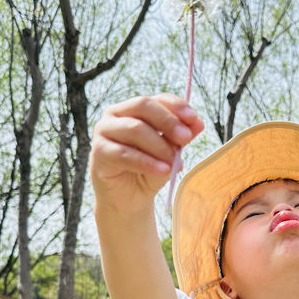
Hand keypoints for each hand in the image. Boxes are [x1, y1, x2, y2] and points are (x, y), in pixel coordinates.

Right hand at [90, 94, 203, 213]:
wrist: (130, 199)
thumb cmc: (149, 171)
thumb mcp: (169, 153)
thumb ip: (180, 138)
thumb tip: (199, 123)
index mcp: (135, 109)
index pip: (157, 99)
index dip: (176, 106)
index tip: (193, 119)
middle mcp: (116, 114)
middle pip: (143, 105)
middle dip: (168, 121)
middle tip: (186, 138)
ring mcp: (104, 131)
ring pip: (134, 128)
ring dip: (159, 145)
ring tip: (174, 163)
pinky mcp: (99, 152)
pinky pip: (125, 153)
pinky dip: (147, 162)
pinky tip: (163, 170)